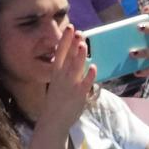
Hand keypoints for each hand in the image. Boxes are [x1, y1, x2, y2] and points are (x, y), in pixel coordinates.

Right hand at [35, 25, 93, 139]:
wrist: (54, 119)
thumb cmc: (56, 100)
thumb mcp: (57, 82)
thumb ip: (65, 70)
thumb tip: (74, 57)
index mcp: (55, 72)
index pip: (60, 52)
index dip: (65, 40)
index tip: (70, 28)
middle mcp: (62, 76)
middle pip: (68, 56)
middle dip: (72, 43)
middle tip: (78, 31)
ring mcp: (71, 85)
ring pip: (76, 67)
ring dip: (80, 55)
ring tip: (84, 44)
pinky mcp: (79, 94)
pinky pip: (86, 83)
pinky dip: (90, 75)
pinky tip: (94, 67)